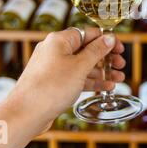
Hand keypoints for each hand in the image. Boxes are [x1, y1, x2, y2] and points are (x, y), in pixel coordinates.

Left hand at [6, 27, 125, 134]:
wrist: (25, 114)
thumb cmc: (50, 88)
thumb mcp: (80, 67)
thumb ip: (97, 51)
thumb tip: (109, 38)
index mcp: (59, 40)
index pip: (88, 33)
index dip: (106, 40)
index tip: (120, 48)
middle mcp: (55, 50)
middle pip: (86, 49)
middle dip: (106, 58)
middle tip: (120, 65)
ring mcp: (53, 67)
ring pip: (83, 65)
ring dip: (101, 71)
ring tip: (118, 78)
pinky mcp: (53, 82)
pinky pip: (76, 77)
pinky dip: (90, 81)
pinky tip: (105, 87)